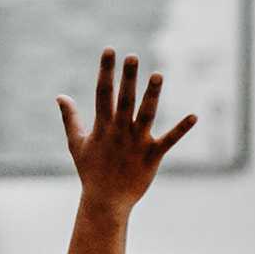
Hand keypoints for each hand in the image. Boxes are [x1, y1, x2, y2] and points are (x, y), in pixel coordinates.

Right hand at [57, 50, 196, 212]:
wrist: (105, 202)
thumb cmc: (91, 172)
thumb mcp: (76, 144)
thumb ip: (70, 118)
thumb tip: (60, 96)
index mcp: (102, 128)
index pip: (102, 94)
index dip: (106, 72)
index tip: (110, 51)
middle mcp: (119, 132)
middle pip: (124, 101)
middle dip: (127, 79)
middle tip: (132, 57)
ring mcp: (136, 144)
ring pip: (145, 115)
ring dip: (152, 96)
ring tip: (158, 75)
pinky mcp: (152, 156)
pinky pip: (169, 140)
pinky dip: (181, 129)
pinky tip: (194, 116)